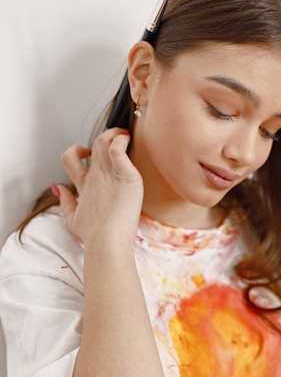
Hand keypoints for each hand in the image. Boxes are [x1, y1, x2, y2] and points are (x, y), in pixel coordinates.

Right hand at [56, 128, 142, 245]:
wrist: (107, 242)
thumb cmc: (94, 236)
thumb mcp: (73, 219)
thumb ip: (65, 202)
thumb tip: (58, 188)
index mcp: (83, 186)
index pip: (70, 159)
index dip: (75, 151)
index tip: (87, 153)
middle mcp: (94, 177)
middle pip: (93, 145)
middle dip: (103, 137)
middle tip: (113, 139)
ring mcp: (108, 174)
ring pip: (104, 141)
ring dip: (114, 134)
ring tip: (123, 135)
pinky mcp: (125, 176)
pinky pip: (118, 149)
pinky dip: (121, 140)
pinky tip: (127, 140)